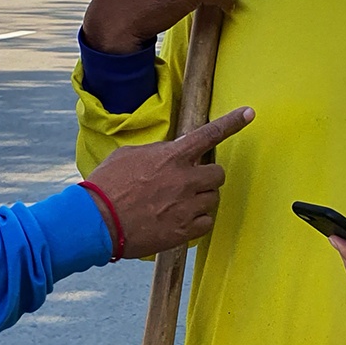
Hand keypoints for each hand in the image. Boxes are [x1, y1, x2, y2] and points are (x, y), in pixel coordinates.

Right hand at [85, 107, 253, 257]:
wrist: (96, 221)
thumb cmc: (107, 186)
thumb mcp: (129, 156)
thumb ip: (156, 153)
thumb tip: (167, 154)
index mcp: (172, 156)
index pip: (209, 134)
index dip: (232, 122)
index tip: (249, 113)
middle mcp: (185, 179)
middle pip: (218, 174)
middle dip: (207, 177)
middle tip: (189, 182)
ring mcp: (186, 206)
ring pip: (213, 199)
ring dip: (200, 199)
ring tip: (176, 203)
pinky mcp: (184, 230)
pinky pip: (206, 223)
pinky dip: (196, 221)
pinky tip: (178, 220)